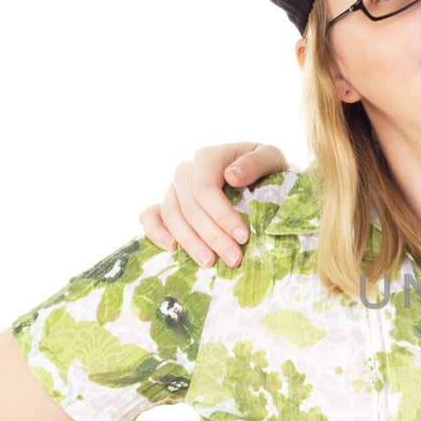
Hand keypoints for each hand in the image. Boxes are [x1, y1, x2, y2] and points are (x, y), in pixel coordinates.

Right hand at [139, 142, 289, 268]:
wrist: (262, 181)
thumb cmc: (267, 170)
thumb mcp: (271, 159)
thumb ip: (255, 163)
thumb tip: (231, 176)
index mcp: (208, 158)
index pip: (205, 189)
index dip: (221, 215)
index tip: (243, 238)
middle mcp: (186, 171)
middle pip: (189, 206)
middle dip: (212, 235)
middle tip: (234, 259)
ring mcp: (174, 189)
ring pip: (171, 215)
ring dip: (190, 242)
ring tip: (210, 262)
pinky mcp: (167, 205)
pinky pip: (149, 216)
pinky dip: (155, 232)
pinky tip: (172, 249)